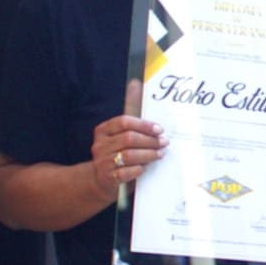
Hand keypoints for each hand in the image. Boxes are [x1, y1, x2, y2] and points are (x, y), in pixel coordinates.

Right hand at [90, 80, 165, 201]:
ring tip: (161, 154)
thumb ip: (133, 121)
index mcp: (103, 131)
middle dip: (150, 140)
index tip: (159, 129)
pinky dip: (139, 169)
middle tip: (165, 142)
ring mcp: (103, 162)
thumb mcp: (122, 137)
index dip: (144, 125)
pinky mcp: (108, 178)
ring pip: (130, 155)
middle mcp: (100, 145)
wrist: (100, 180)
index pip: (123, 122)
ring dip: (149, 154)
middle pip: (129, 138)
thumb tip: (137, 84)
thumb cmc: (118, 154)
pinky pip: (127, 172)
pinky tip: (146, 168)